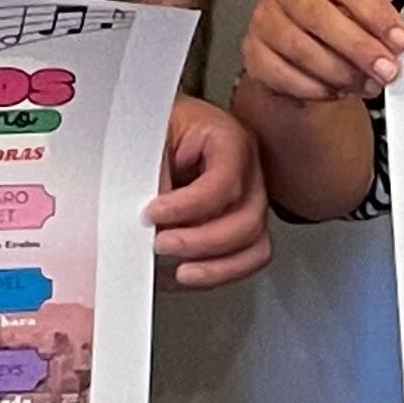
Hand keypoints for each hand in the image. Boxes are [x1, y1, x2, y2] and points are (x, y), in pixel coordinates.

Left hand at [149, 93, 271, 288]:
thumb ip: (154, 175)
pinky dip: (218, 273)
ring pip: (253, 246)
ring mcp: (250, 201)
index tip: (151, 214)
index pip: (224, 181)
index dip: (188, 206)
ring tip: (179, 271)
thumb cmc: (157, 128)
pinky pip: (245, 260)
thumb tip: (150, 219)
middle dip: (201, 241)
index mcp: (230, 139)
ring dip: (215, 266)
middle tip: (161, 243)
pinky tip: (187, 274)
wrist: (157, 131)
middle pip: (246, 219)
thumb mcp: (150, 138)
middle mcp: (249, 172)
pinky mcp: (241, 227)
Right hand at [239, 0, 403, 104]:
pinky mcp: (253, 51)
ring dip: (341, 73)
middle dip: (359, 47)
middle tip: (387, 70)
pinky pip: (283, 75)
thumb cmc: (336, 11)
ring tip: (369, 84)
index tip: (401, 41)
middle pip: (319, 16)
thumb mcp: (358, 2)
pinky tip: (339, 91)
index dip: (377, 15)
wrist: (299, 33)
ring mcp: (262, 17)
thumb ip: (376, 17)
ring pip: (301, 49)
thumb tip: (398, 45)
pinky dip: (315, 88)